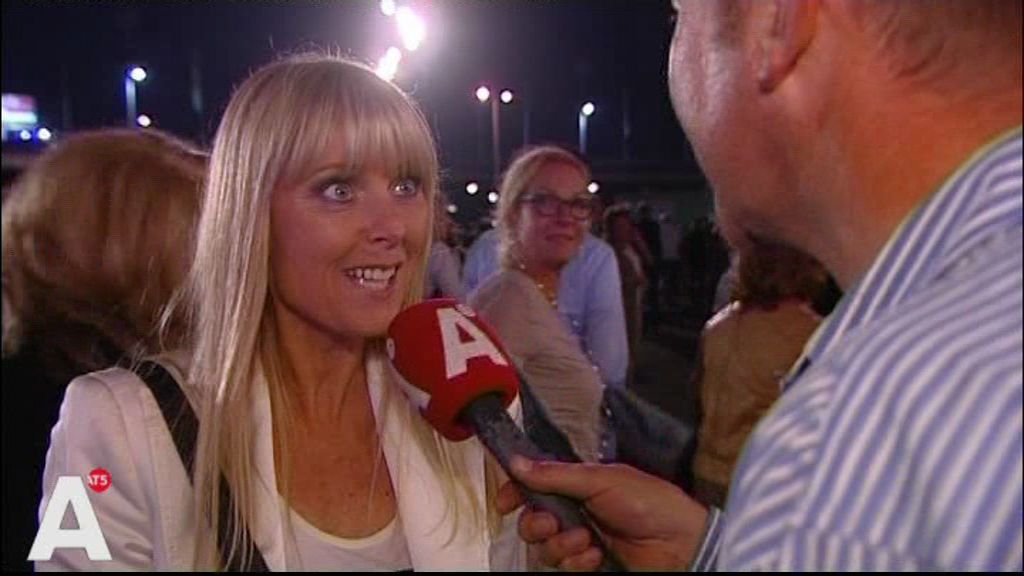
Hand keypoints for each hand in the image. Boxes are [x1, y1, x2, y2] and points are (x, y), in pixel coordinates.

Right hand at [497, 457, 708, 570]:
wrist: (680, 542)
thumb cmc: (650, 502)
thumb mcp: (601, 479)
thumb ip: (556, 474)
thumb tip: (516, 462)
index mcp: (577, 485)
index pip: (534, 487)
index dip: (515, 493)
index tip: (505, 502)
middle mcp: (575, 513)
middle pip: (531, 521)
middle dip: (535, 523)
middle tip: (551, 522)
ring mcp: (581, 541)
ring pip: (544, 549)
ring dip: (560, 544)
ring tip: (586, 539)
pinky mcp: (589, 566)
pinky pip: (564, 567)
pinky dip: (577, 562)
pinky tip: (597, 555)